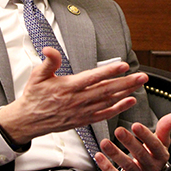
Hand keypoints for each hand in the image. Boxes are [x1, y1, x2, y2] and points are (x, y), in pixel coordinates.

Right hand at [0, 47, 147, 144]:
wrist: (28, 121)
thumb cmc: (34, 97)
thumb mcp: (37, 75)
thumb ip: (49, 62)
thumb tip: (50, 49)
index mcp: (68, 87)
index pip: (93, 77)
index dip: (109, 71)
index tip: (123, 65)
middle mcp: (77, 100)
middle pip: (106, 90)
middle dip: (126, 82)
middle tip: (142, 76)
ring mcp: (81, 111)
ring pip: (108, 101)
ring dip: (126, 93)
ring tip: (139, 85)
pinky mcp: (83, 120)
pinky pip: (104, 114)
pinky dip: (118, 108)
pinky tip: (129, 102)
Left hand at [96, 112, 170, 170]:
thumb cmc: (153, 154)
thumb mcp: (161, 141)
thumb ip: (165, 127)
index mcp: (160, 155)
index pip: (154, 145)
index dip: (145, 135)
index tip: (135, 124)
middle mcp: (151, 167)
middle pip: (140, 155)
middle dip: (129, 142)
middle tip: (118, 130)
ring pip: (127, 166)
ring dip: (115, 154)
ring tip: (104, 142)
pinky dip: (107, 168)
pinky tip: (98, 156)